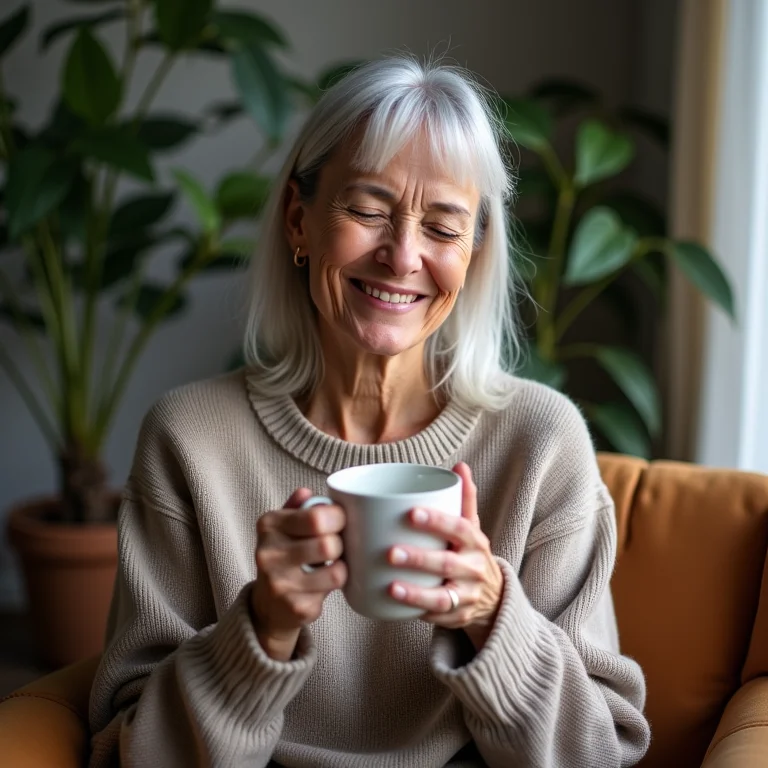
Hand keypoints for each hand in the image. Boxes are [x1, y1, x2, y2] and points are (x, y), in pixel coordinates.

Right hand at [250, 488, 346, 660]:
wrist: (268, 605)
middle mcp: (268, 554)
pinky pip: (332, 593)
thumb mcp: (284, 526)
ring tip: (329, 566)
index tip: (338, 521)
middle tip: (334, 546)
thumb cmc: (284, 556)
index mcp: (269, 525)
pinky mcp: (296, 608)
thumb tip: (306, 492)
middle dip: (339, 544)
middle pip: (329, 545)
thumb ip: (298, 507)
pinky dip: (332, 588)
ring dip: (340, 568)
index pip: (317, 517)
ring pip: (336, 572)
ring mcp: (280, 584)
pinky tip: (320, 585)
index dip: (338, 517)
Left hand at [387, 462, 503, 648]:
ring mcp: (468, 597)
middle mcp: (474, 569)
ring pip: (443, 597)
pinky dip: (418, 612)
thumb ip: (464, 499)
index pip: (459, 528)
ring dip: (416, 593)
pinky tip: (396, 604)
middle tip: (390, 552)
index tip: (411, 513)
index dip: (437, 521)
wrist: (494, 598)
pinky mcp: (457, 618)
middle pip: (447, 563)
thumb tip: (460, 465)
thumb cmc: (470, 553)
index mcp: (476, 542)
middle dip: (419, 558)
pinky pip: (437, 618)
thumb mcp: (471, 528)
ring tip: (391, 585)